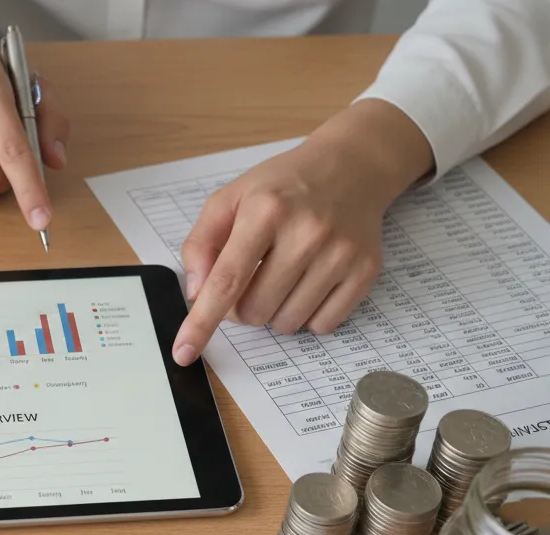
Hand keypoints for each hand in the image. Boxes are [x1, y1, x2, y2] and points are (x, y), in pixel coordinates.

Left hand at [171, 100, 434, 365]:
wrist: (351, 167)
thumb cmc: (282, 187)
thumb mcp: (230, 199)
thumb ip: (202, 244)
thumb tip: (197, 295)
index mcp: (266, 210)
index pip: (227, 280)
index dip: (202, 321)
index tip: (184, 352)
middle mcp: (307, 232)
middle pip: (254, 310)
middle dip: (241, 308)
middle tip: (249, 280)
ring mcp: (340, 254)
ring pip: (286, 324)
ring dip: (274, 311)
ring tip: (282, 275)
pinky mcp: (365, 271)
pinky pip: (322, 325)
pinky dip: (307, 314)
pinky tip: (309, 283)